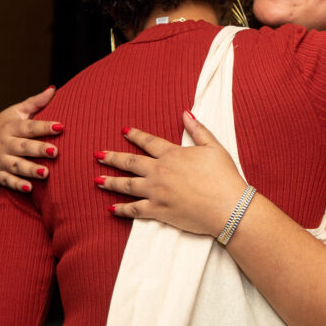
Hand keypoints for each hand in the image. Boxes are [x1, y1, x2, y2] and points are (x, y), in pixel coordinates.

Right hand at [0, 86, 60, 191]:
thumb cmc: (5, 124)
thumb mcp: (16, 111)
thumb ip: (35, 103)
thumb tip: (53, 89)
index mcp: (11, 127)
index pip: (29, 127)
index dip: (44, 126)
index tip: (61, 126)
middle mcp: (4, 144)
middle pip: (23, 147)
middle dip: (38, 150)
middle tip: (55, 151)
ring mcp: (0, 160)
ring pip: (16, 166)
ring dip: (30, 170)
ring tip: (45, 172)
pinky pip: (7, 181)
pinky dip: (17, 185)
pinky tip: (30, 188)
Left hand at [95, 111, 247, 237]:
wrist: (228, 207)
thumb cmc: (224, 177)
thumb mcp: (214, 147)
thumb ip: (198, 130)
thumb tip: (185, 113)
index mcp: (173, 154)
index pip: (149, 142)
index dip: (135, 136)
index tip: (124, 131)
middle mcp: (160, 171)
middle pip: (131, 162)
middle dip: (113, 158)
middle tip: (98, 156)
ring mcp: (157, 192)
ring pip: (127, 185)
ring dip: (111, 182)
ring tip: (97, 181)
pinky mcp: (158, 211)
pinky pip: (135, 210)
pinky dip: (122, 210)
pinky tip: (112, 209)